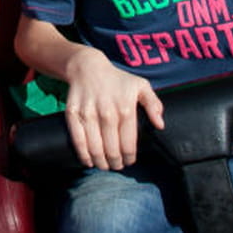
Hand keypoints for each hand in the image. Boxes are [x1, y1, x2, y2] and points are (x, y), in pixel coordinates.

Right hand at [63, 48, 163, 170]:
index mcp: (126, 109)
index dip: (129, 158)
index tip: (129, 161)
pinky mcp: (73, 113)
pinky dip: (83, 154)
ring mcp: (88, 113)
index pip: (128, 145)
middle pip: (112, 150)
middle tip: (116, 165)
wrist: (88, 67)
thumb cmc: (117, 79)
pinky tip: (88, 161)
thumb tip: (160, 125)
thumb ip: (153, 104)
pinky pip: (78, 139)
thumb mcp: (141, 86)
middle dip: (115, 162)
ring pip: (94, 148)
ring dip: (100, 162)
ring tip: (104, 166)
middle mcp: (107, 113)